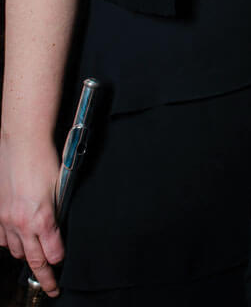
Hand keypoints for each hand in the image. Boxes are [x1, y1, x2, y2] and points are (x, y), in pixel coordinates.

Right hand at [0, 138, 62, 296]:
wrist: (23, 144)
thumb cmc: (46, 161)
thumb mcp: (62, 187)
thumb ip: (59, 211)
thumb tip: (60, 227)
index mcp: (42, 217)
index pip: (52, 253)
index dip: (59, 264)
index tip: (63, 271)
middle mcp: (22, 223)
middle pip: (33, 259)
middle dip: (45, 276)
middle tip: (52, 287)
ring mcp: (6, 219)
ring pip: (15, 251)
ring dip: (26, 258)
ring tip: (36, 264)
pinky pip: (1, 239)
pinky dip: (9, 244)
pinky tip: (16, 243)